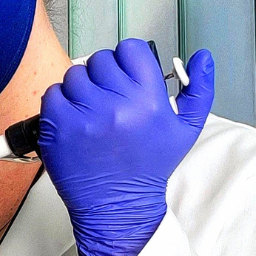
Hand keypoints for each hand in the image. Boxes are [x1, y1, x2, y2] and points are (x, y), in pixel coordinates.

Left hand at [38, 38, 214, 255]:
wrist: (117, 206)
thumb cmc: (149, 167)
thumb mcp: (186, 129)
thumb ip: (199, 89)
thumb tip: (203, 56)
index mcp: (149, 99)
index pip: (129, 49)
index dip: (126, 61)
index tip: (125, 78)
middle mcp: (117, 104)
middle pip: (100, 60)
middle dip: (104, 77)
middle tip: (108, 101)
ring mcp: (84, 114)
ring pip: (75, 75)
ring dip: (81, 89)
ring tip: (92, 113)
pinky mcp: (58, 126)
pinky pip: (53, 94)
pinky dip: (60, 104)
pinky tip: (75, 121)